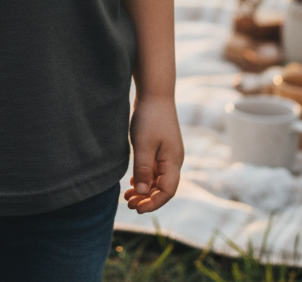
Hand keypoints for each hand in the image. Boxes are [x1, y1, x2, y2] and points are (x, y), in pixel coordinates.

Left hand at [123, 94, 183, 213]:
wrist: (155, 92)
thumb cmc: (150, 117)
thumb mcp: (143, 144)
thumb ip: (143, 169)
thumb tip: (143, 194)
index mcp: (173, 162)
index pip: (167, 192)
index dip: (153, 203)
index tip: (136, 208)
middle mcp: (173, 160)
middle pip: (163, 188)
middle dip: (147, 199)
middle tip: (128, 204)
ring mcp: (168, 154)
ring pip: (158, 180)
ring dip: (145, 190)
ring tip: (128, 197)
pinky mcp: (160, 147)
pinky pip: (155, 170)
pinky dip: (145, 178)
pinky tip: (133, 182)